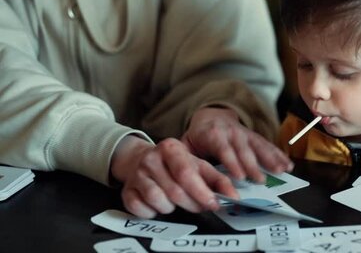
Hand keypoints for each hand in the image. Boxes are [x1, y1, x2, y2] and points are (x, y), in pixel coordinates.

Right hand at [111, 135, 236, 218]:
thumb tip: (234, 195)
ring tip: (175, 200)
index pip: (187, 173)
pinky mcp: (126, 191)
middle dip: (192, 204)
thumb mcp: (198, 166)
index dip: (202, 192)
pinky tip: (158, 204)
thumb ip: (217, 180)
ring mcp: (136, 175)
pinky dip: (153, 212)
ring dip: (172, 207)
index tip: (214, 204)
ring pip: (159, 202)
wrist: (142, 161)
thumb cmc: (176, 165)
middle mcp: (151, 159)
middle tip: (199, 206)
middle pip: (175, 191)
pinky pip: (142, 210)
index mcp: (171, 148)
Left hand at [181, 107, 292, 182]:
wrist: (211, 115)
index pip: (223, 149)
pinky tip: (287, 164)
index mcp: (213, 135)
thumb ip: (187, 158)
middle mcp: (231, 132)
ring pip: (258, 146)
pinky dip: (278, 154)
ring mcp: (245, 133)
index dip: (232, 162)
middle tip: (260, 181)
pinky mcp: (254, 137)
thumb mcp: (187, 144)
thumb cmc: (199, 136)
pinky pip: (268, 145)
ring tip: (281, 171)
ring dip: (270, 159)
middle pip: (243, 150)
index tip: (240, 176)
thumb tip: (186, 178)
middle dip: (253, 166)